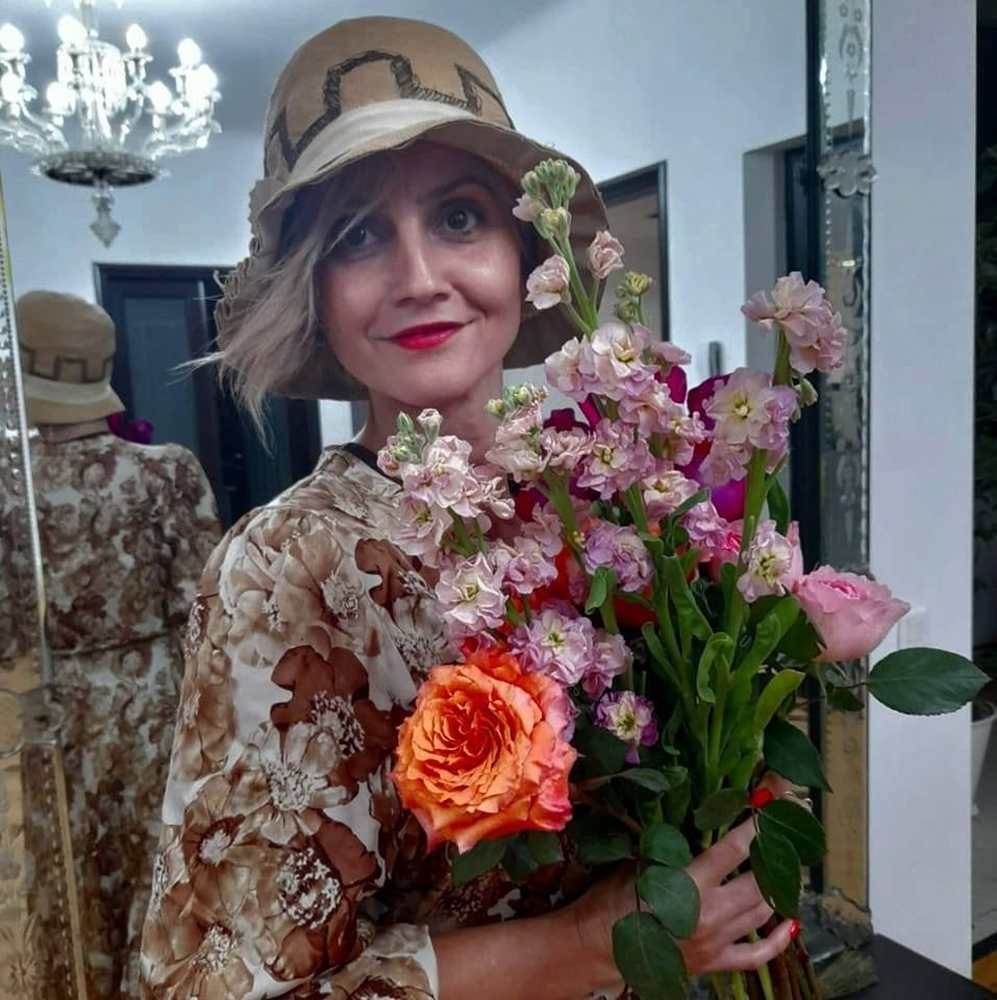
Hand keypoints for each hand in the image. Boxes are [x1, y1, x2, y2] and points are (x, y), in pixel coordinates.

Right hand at [563, 774, 798, 985]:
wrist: (597, 947)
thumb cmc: (612, 899)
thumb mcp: (640, 862)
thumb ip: (672, 848)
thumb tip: (698, 826)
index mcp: (690, 883)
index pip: (734, 850)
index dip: (755, 826)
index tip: (769, 803)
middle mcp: (710, 913)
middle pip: (758, 883)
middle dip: (774, 856)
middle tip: (783, 836)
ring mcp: (716, 940)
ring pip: (762, 912)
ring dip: (776, 889)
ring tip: (784, 868)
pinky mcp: (715, 962)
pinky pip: (756, 955)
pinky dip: (777, 941)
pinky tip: (790, 924)